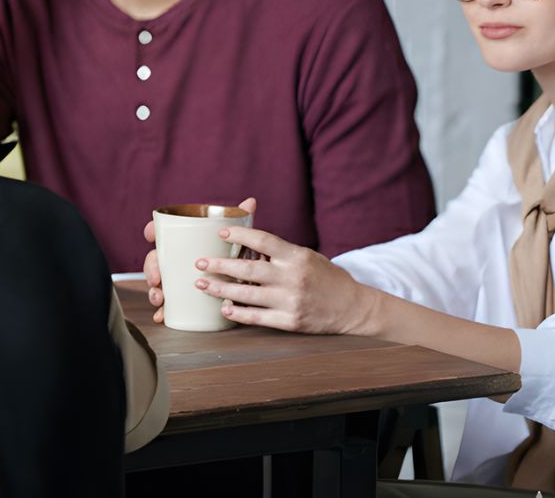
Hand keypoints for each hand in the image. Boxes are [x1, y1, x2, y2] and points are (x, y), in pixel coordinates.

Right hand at [141, 196, 255, 323]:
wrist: (241, 282)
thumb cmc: (233, 257)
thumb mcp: (236, 241)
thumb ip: (240, 222)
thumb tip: (251, 202)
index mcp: (184, 241)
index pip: (162, 231)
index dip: (153, 230)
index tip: (150, 234)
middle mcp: (176, 259)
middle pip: (156, 259)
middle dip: (151, 268)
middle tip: (156, 278)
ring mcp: (176, 278)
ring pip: (158, 282)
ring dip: (154, 290)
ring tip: (159, 298)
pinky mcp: (181, 297)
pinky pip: (166, 303)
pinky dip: (162, 310)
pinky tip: (161, 316)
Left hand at [192, 226, 380, 335]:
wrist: (354, 308)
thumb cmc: (326, 278)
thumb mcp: (307, 256)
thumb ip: (279, 248)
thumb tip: (247, 234)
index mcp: (296, 257)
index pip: (263, 240)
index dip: (239, 235)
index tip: (220, 233)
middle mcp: (293, 278)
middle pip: (248, 269)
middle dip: (219, 265)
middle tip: (199, 262)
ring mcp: (291, 301)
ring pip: (247, 295)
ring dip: (220, 290)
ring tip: (202, 285)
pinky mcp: (291, 321)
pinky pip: (258, 318)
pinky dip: (238, 313)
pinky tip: (224, 308)